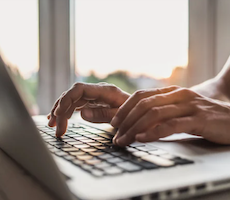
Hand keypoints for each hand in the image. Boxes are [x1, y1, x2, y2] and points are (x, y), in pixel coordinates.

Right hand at [47, 82, 129, 136]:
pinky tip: (59, 119)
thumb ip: (103, 114)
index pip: (79, 89)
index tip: (58, 114)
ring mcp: (93, 96)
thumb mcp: (121, 115)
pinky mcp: (91, 101)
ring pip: (71, 100)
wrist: (138, 110)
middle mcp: (96, 91)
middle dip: (61, 110)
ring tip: (53, 126)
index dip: (66, 99)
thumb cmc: (132, 112)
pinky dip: (66, 112)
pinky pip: (75, 104)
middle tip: (55, 128)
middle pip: (72, 95)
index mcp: (105, 91)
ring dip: (61, 112)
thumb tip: (82, 114)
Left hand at [111, 86, 229, 145]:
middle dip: (125, 120)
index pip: (141, 95)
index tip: (114, 122)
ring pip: (154, 114)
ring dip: (135, 128)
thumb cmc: (203, 116)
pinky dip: (154, 132)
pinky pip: (171, 124)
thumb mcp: (180, 110)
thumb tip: (139, 122)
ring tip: (124, 140)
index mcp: (171, 92)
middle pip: (143, 104)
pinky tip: (142, 138)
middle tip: (116, 135)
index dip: (124, 108)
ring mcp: (189, 105)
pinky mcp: (199, 118)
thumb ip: (162, 112)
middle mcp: (178, 95)